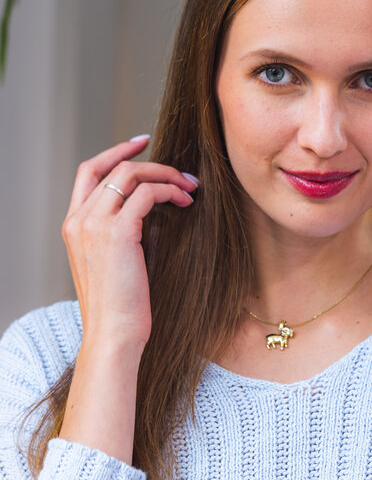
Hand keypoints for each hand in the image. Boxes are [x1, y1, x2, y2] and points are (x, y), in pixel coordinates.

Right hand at [61, 137, 198, 351]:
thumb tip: (154, 209)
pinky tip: (185, 202)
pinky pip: (146, 194)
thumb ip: (123, 233)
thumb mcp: (115, 263)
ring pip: (130, 175)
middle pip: (111, 167)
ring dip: (165, 175)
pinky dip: (169, 191)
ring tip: (189, 188)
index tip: (142, 144)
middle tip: (181, 171)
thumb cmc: (120, 308)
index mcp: (73, 226)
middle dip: (149, 161)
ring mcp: (94, 224)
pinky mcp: (117, 233)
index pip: (88, 172)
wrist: (113, 335)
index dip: (115, 153)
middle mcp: (78, 220)